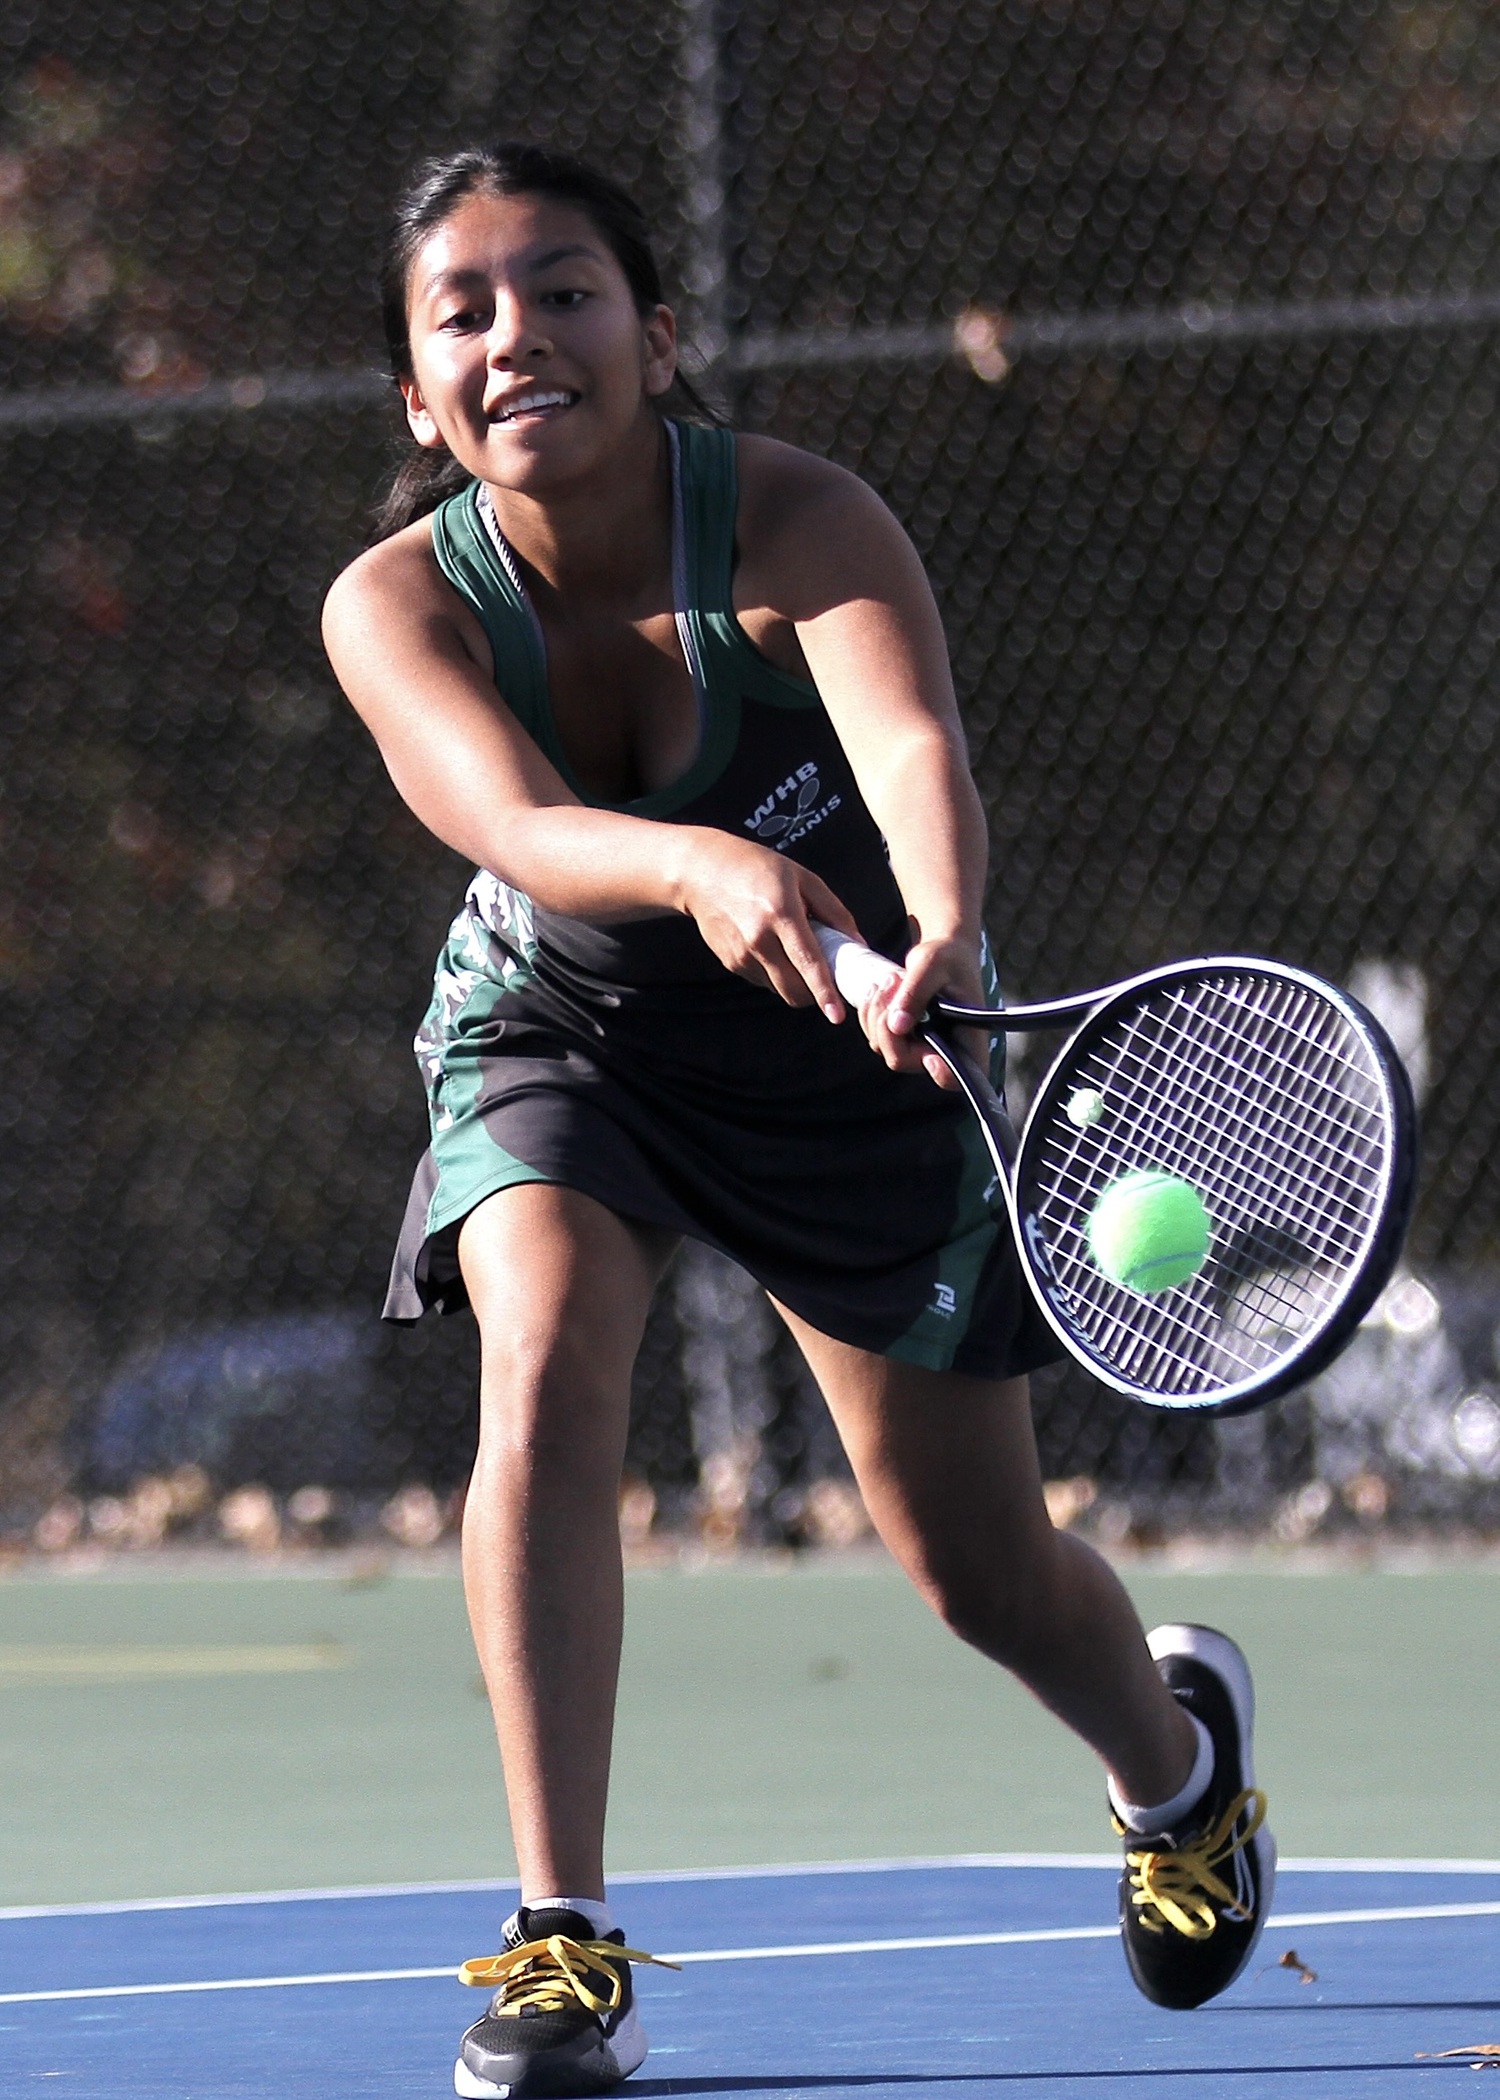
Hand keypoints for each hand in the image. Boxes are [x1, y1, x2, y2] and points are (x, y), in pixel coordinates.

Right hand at [673, 830, 861, 1017]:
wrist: (703, 872)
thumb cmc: (757, 868)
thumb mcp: (803, 879)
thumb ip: (834, 912)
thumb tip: (857, 944)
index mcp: (781, 914)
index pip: (808, 963)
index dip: (824, 992)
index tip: (837, 1015)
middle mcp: (759, 940)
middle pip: (793, 990)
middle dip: (813, 994)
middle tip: (823, 979)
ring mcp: (742, 955)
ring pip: (779, 989)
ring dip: (793, 981)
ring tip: (790, 949)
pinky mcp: (731, 963)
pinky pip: (763, 980)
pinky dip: (775, 973)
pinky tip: (770, 946)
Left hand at [856, 933, 990, 1091]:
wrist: (945, 953)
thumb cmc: (948, 957)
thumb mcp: (932, 965)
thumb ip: (916, 993)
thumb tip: (897, 1026)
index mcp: (968, 1040)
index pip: (956, 1078)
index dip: (942, 1075)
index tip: (930, 1057)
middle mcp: (944, 1052)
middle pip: (902, 1060)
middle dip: (886, 1024)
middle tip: (891, 983)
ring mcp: (921, 1048)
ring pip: (883, 1047)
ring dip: (876, 1013)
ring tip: (890, 979)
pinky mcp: (905, 1039)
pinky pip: (876, 1036)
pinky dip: (871, 1013)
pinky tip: (881, 988)